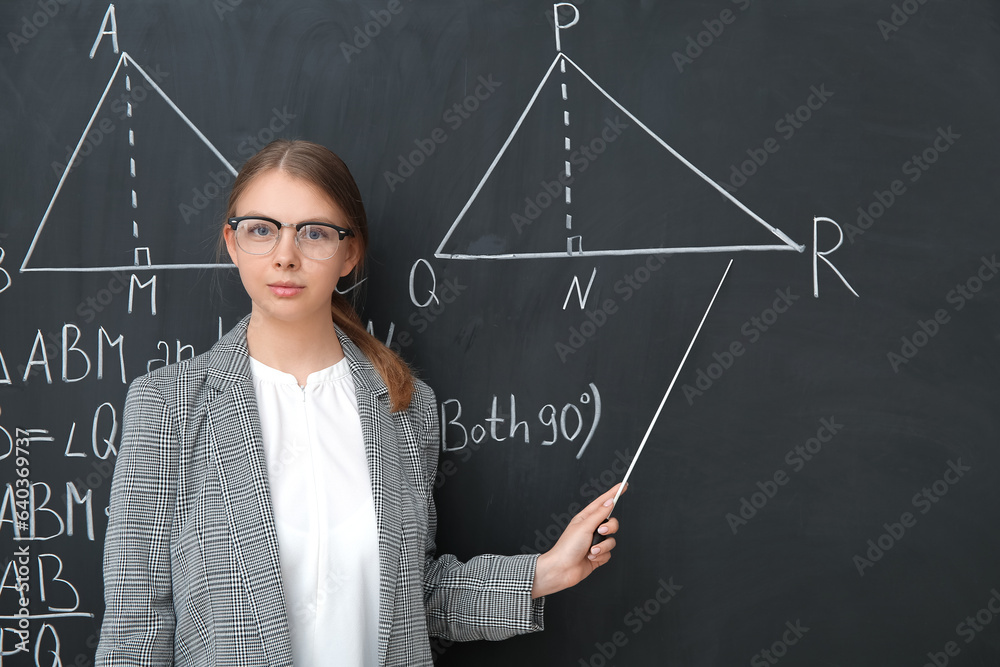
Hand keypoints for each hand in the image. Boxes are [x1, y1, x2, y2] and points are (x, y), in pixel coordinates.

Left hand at [530, 483, 624, 598]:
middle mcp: (591, 529)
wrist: (562, 570)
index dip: (613, 493)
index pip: (603, 502)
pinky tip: (590, 557)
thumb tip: (610, 501)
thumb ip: (600, 514)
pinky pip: (609, 553)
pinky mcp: (598, 555)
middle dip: (609, 528)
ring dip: (602, 546)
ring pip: (612, 540)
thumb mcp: (584, 526)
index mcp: (586, 518)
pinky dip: (601, 555)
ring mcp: (595, 542)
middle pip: (612, 523)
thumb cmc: (567, 547)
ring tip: (590, 550)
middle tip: (600, 532)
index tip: (623, 485)